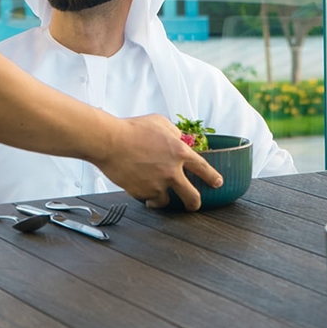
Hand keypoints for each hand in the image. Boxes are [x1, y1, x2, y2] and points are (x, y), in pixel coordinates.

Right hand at [93, 114, 222, 210]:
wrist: (110, 142)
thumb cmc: (132, 129)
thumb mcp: (159, 122)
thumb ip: (173, 133)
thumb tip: (179, 139)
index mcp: (179, 152)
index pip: (204, 169)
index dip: (213, 178)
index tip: (217, 183)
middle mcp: (172, 172)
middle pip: (192, 197)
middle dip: (195, 204)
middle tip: (193, 205)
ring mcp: (157, 185)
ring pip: (166, 201)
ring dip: (162, 198)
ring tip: (154, 192)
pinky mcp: (142, 193)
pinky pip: (147, 198)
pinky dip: (145, 195)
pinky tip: (138, 185)